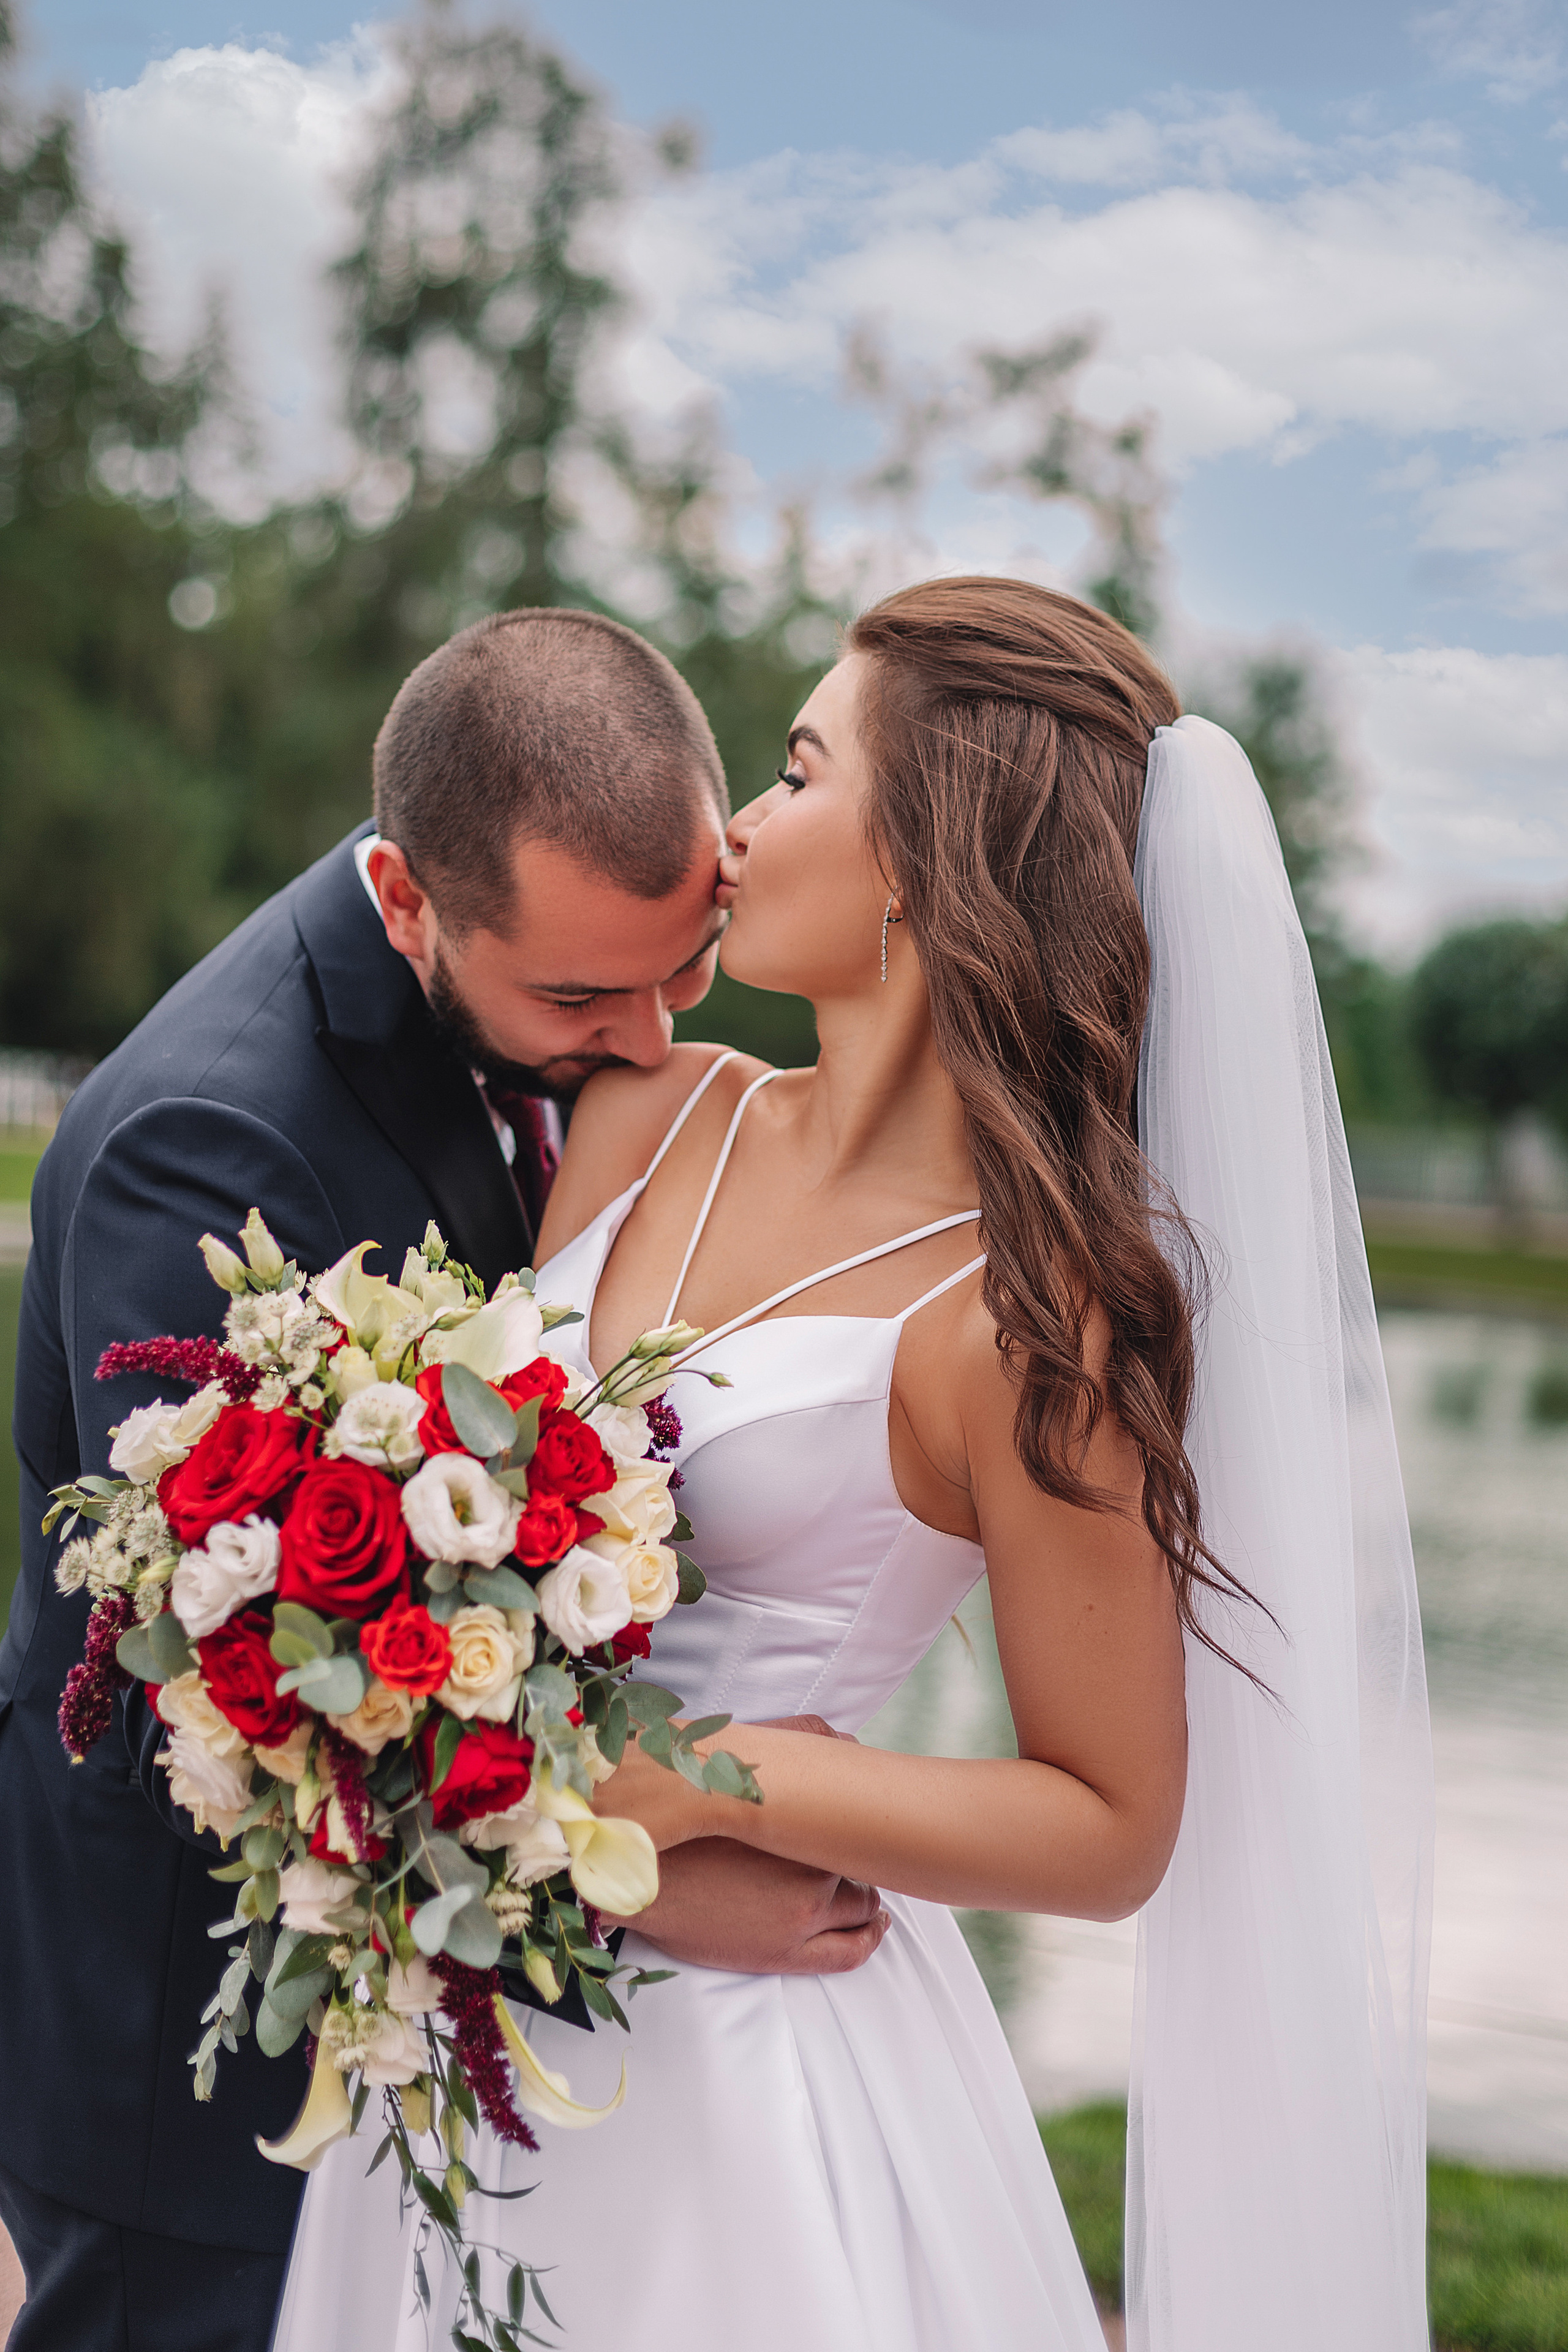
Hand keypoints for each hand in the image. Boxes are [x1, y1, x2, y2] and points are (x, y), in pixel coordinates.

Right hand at [597, 1714, 889, 1975]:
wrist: (644, 1876)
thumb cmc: (690, 1820)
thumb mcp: (738, 1770)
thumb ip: (791, 1745)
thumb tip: (842, 1734)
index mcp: (801, 1828)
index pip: (856, 1827)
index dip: (860, 1825)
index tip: (859, 1823)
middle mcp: (809, 1872)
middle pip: (862, 1865)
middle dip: (861, 1859)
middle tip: (856, 1853)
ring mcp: (801, 1918)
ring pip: (863, 1908)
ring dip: (865, 1897)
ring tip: (858, 1887)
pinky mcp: (786, 1953)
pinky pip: (851, 1952)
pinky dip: (868, 1937)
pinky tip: (872, 1926)